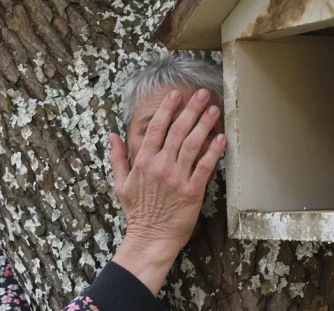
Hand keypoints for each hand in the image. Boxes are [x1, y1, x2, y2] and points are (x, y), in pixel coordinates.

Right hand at [109, 89, 225, 293]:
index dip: (167, 109)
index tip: (176, 94)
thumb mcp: (121, 184)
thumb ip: (118, 158)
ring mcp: (177, 178)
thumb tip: (112, 135)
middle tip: (202, 94)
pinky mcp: (192, 191)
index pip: (156, 129)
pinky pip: (205, 167)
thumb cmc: (137, 212)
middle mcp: (160, 166)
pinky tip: (221, 139)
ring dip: (204, 125)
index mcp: (143, 162)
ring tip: (214, 110)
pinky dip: (213, 152)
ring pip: (192, 145)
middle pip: (177, 131)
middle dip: (191, 110)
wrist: (150, 238)